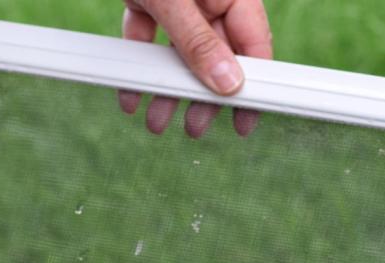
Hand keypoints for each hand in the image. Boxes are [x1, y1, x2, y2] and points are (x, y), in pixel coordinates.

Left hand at [118, 0, 272, 137]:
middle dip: (201, 95)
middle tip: (193, 128)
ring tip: (156, 121)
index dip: (251, 84)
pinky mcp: (149, 0)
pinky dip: (141, 66)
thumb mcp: (174, 2)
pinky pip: (149, 39)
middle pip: (216, 55)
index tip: (244, 120)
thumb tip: (227, 83)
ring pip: (180, 53)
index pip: (253, 43)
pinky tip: (130, 96)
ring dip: (168, 88)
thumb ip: (199, 41)